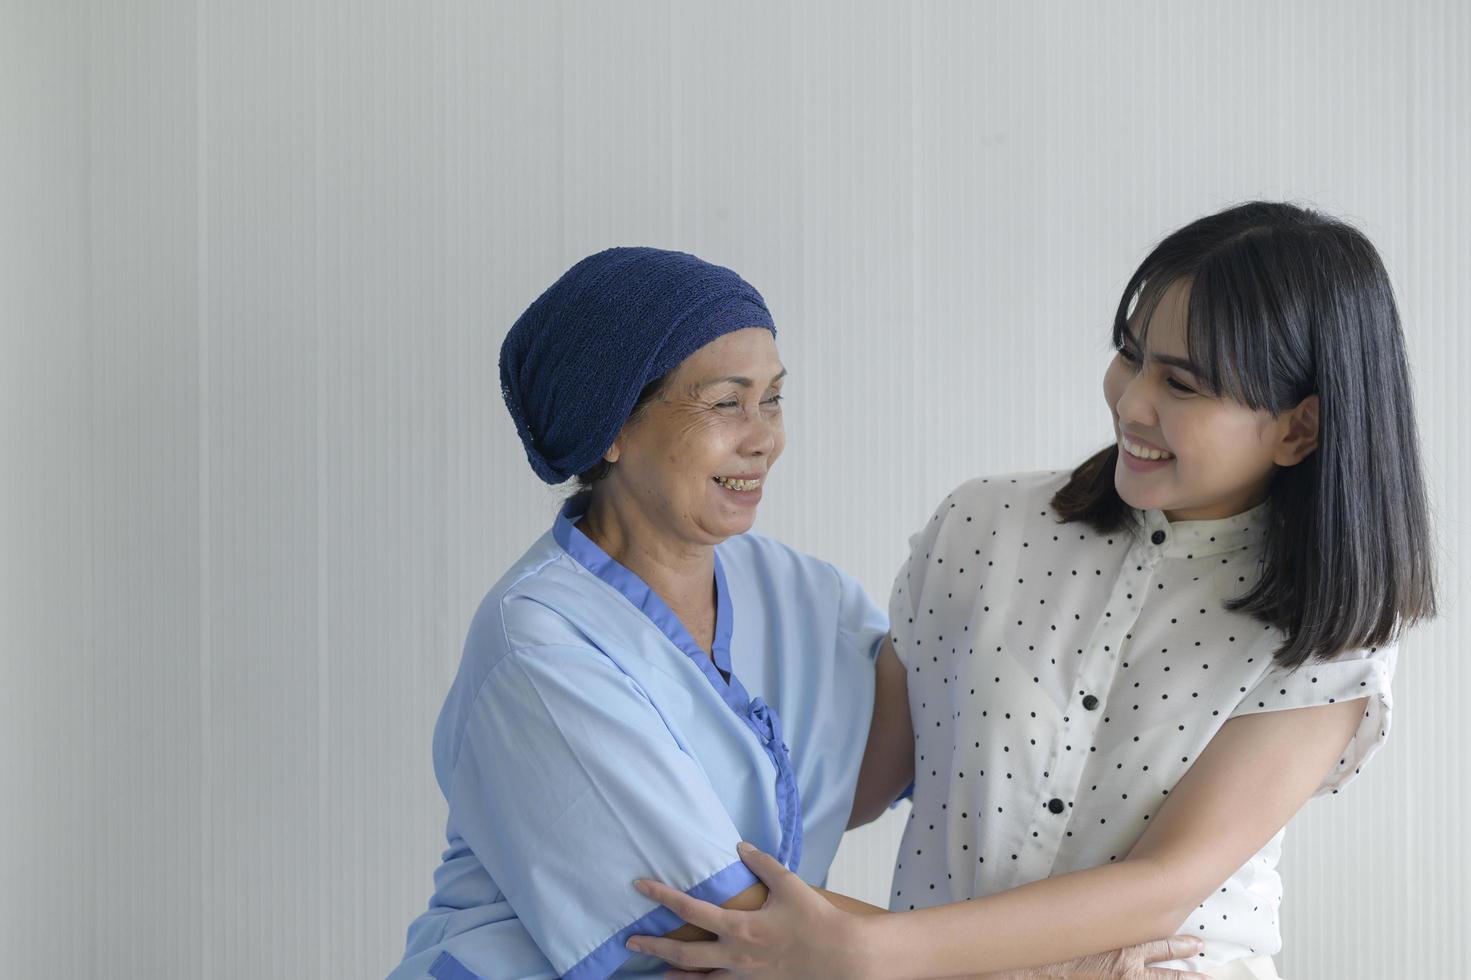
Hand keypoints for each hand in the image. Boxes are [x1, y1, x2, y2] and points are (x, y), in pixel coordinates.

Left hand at [626, 842, 868, 979]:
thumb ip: (761, 863)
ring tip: (657, 968)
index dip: (662, 897)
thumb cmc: (815, 919)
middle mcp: (735, 954)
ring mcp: (743, 975)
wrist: (840, 958)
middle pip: (683, 952)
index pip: (690, 910)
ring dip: (674, 972)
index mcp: (739, 926)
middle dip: (654, 946)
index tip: (641, 887)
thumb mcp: (788, 884)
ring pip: (698, 978)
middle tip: (631, 941)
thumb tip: (740, 847)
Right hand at [991, 936, 1208, 978]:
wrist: (1030, 971)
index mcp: (1121, 951)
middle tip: (1209, 976)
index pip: (1159, 946)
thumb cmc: (1051, 950)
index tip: (1199, 944)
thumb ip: (1095, 925)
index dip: (1180, 945)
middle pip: (1169, 976)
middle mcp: (1127, 973)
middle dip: (1190, 975)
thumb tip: (1103, 914)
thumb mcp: (1077, 930)